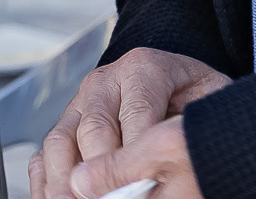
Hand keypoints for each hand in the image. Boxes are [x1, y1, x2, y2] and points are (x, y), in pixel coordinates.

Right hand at [33, 48, 227, 198]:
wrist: (179, 82)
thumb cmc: (196, 97)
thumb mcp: (210, 102)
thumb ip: (193, 125)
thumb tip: (177, 158)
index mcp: (142, 69)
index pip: (135, 115)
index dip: (137, 156)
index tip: (144, 185)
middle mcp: (104, 82)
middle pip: (94, 130)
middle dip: (101, 172)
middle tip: (109, 198)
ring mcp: (80, 101)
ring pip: (61, 139)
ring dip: (64, 178)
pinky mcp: (67, 122)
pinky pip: (45, 150)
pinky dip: (44, 178)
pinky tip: (53, 197)